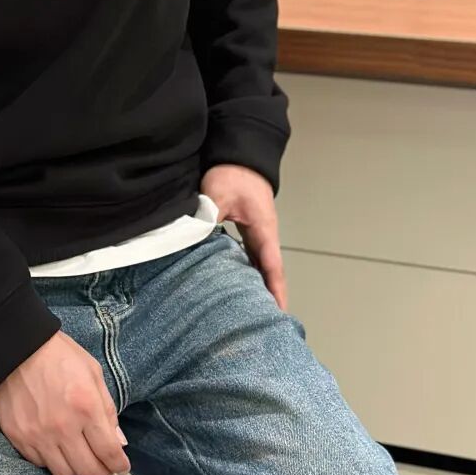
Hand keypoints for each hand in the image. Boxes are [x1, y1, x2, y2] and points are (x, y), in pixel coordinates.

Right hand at [0, 330, 130, 474]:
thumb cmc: (56, 354)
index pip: (109, 452)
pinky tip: (57, 448)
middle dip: (101, 472)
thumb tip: (119, 441)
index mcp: (86, 406)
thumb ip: (107, 409)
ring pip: (64, 473)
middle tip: (104, 466)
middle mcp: (63, 426)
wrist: (15, 345)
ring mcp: (38, 435)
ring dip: (76, 469)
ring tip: (79, 457)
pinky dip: (52, 460)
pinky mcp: (18, 437)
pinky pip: (40, 463)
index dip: (119, 465)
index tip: (121, 466)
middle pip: (88, 470)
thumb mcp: (92, 372)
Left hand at [201, 163, 287, 310]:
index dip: (275, 291)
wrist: (240, 152)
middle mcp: (264, 234)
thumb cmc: (233, 174)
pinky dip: (244, 268)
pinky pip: (247, 253)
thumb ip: (208, 216)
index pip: (272, 267)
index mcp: (263, 230)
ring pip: (258, 263)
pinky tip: (232, 280)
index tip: (278, 314)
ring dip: (255, 283)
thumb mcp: (218, 194)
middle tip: (262, 322)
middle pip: (268, 271)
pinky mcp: (246, 226)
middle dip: (267, 295)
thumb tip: (196, 238)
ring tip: (247, 308)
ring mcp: (256, 231)